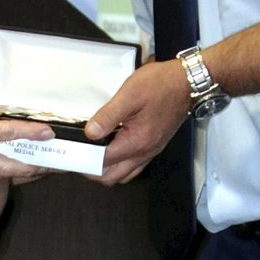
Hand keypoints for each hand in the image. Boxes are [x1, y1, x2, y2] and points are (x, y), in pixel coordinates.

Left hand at [85, 60, 188, 183]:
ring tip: (92, 156)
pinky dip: (120, 165)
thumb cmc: (162, 85)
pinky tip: (112, 150)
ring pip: (123, 174)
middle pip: (112, 177)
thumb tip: (90, 133)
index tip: (71, 154)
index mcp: (136, 142)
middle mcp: (144, 152)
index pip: (103, 162)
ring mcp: (150, 151)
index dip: (84, 159)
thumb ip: (108, 116)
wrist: (188, 82)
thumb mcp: (130, 95)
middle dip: (92, 172)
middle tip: (78, 158)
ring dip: (106, 171)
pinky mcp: (154, 146)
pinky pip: (134, 166)